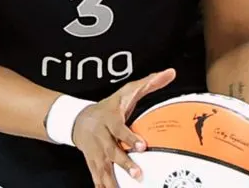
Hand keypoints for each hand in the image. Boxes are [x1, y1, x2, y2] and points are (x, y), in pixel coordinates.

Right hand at [72, 69, 175, 187]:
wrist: (78, 119)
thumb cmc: (108, 107)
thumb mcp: (125, 93)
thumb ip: (149, 83)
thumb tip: (170, 72)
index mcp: (110, 120)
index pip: (119, 129)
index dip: (129, 137)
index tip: (142, 146)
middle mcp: (101, 137)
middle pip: (112, 151)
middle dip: (124, 163)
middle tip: (138, 174)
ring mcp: (96, 152)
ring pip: (104, 168)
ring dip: (113, 181)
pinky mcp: (92, 162)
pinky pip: (97, 177)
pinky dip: (102, 186)